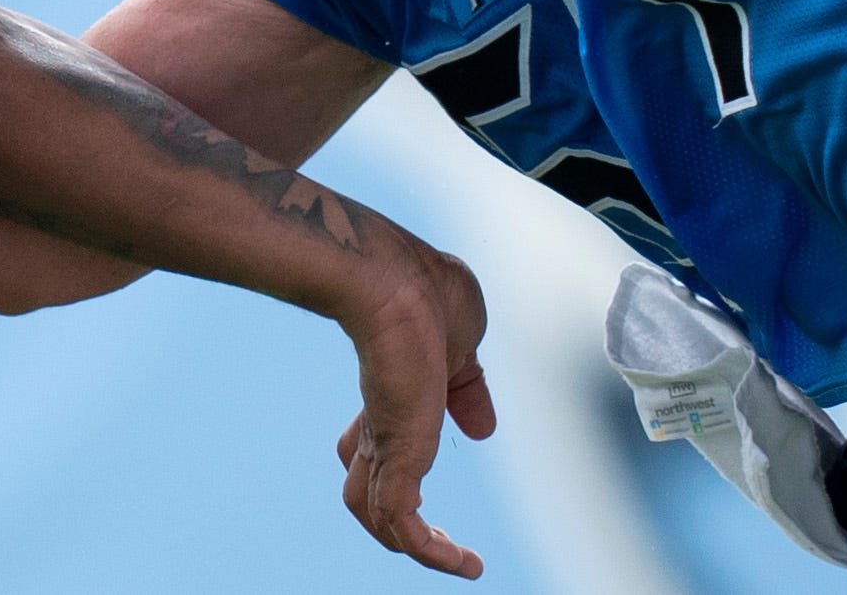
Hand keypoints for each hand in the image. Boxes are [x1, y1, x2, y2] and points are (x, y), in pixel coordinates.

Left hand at [330, 243, 496, 578]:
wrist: (395, 280)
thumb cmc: (425, 289)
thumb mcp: (463, 341)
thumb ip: (468, 385)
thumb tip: (483, 428)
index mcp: (392, 390)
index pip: (375, 435)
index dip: (392, 451)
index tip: (442, 446)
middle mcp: (381, 420)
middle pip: (364, 478)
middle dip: (391, 509)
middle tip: (430, 537)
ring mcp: (386, 442)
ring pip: (377, 511)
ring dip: (417, 544)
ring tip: (455, 560)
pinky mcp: (399, 459)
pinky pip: (406, 527)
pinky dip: (434, 554)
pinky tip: (464, 565)